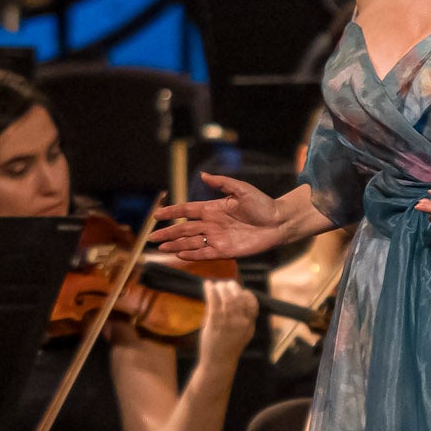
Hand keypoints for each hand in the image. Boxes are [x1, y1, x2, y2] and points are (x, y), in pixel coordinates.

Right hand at [152, 174, 291, 261]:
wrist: (278, 222)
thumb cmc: (262, 204)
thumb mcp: (241, 189)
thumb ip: (222, 183)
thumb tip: (203, 175)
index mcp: (213, 208)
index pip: (187, 211)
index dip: (171, 212)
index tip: (157, 214)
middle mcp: (212, 224)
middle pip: (184, 229)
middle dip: (168, 233)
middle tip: (152, 237)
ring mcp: (217, 238)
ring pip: (191, 243)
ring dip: (176, 245)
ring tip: (161, 249)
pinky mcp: (226, 251)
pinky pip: (205, 254)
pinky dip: (192, 255)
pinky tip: (180, 255)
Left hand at [193, 277, 255, 371]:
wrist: (218, 363)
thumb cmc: (228, 346)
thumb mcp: (242, 333)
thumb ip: (243, 318)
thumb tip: (238, 298)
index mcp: (249, 325)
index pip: (252, 303)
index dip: (245, 293)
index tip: (238, 291)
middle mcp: (240, 323)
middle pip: (238, 297)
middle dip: (231, 287)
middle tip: (224, 285)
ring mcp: (228, 323)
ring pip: (226, 298)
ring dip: (220, 287)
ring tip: (215, 285)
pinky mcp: (214, 324)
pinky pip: (213, 302)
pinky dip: (210, 291)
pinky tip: (207, 285)